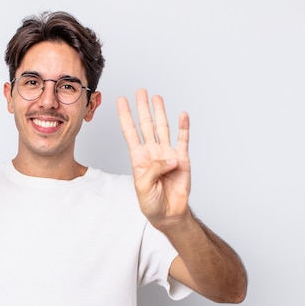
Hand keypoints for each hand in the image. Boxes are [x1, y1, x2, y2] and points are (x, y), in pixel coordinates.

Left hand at [117, 89, 190, 226]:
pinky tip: (182, 115)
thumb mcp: (143, 186)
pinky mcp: (182, 159)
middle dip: (143, 108)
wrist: (169, 214)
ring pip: (163, 128)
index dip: (125, 116)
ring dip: (160, 112)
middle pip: (146, 125)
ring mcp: (167, 154)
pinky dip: (183, 127)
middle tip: (140, 92)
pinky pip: (183, 140)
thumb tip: (168, 157)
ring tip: (157, 98)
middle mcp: (152, 152)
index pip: (130, 132)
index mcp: (139, 158)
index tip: (121, 101)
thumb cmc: (151, 202)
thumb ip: (153, 169)